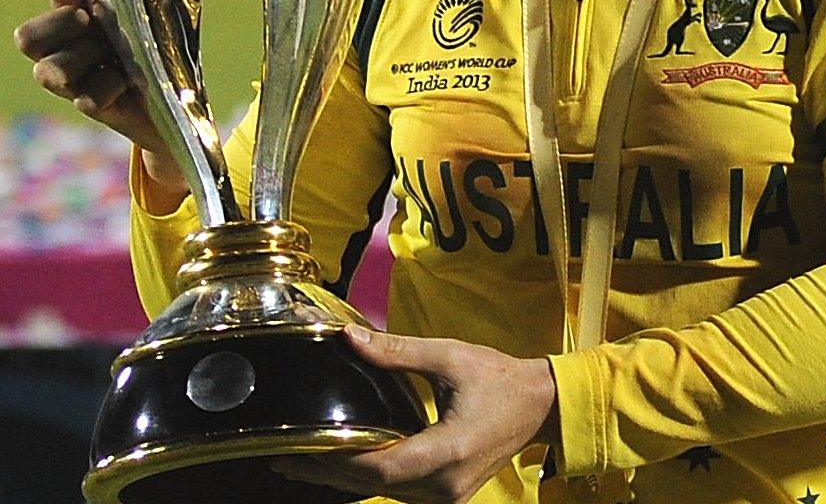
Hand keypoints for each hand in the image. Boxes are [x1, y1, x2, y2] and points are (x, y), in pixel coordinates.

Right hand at [12, 0, 186, 203]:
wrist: (174, 106)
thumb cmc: (151, 52)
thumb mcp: (141, 17)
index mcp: (77, 16)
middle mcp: (64, 49)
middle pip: (26, 37)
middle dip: (59, 25)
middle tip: (88, 21)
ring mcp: (73, 82)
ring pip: (52, 70)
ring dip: (88, 60)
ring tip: (120, 64)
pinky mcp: (92, 107)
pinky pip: (87, 98)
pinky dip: (106, 89)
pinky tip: (123, 87)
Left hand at [273, 325, 558, 503]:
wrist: (540, 405)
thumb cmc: (498, 378)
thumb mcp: (448, 356)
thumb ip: (397, 351)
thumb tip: (349, 337)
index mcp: (448, 451)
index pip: (379, 465)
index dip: (337, 459)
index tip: (301, 447)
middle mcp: (446, 484)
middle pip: (374, 486)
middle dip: (328, 473)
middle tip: (285, 461)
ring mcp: (448, 496)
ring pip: (385, 493)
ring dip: (344, 480)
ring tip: (303, 464)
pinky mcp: (448, 495)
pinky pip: (400, 492)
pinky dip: (370, 479)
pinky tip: (343, 467)